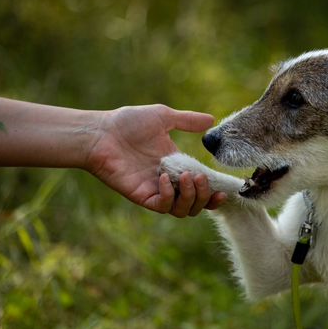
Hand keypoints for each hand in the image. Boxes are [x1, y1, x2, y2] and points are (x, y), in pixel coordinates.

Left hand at [85, 104, 226, 215]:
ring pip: (182, 210)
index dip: (215, 193)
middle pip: (196, 205)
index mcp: (178, 166)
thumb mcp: (165, 117)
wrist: (102, 132)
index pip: (202, 188)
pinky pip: (163, 206)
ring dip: (191, 197)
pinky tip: (165, 178)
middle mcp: (170, 182)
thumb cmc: (128, 123)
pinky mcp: (142, 197)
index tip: (225, 189)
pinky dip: (169, 195)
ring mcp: (156, 191)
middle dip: (204, 195)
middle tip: (201, 177)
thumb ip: (188, 121)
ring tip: (188, 177)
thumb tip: (212, 121)